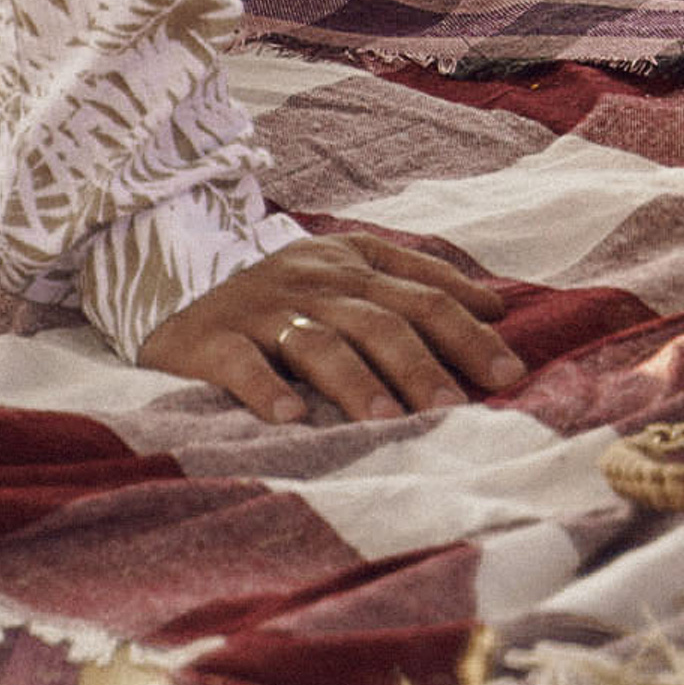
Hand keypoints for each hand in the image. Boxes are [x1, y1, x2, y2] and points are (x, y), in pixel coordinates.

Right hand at [137, 226, 525, 424]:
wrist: (173, 274)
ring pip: (318, 342)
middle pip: (378, 320)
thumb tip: (497, 305)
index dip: (468, 331)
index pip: (422, 293)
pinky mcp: (210, 340)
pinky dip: (266, 390)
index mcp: (352, 264)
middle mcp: (312, 282)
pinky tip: (291, 419)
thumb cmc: (282, 287)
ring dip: (356, 381)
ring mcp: (262, 310)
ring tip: (389, 420)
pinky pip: (241, 364)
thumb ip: (419, 280)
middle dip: (422, 365)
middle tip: (457, 409)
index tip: (510, 372)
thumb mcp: (349, 267)